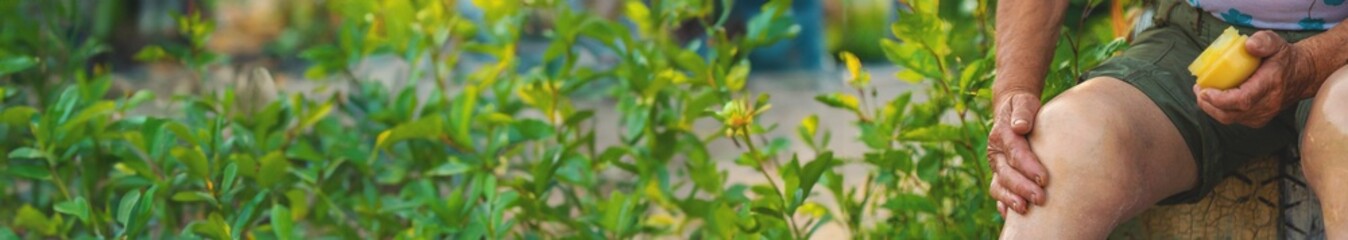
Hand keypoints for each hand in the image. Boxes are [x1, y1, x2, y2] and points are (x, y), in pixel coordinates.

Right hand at [987, 90, 1049, 215]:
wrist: (1012, 112)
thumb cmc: (1023, 108)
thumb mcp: (1023, 102)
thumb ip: (1023, 111)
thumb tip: (1020, 126)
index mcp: (1001, 134)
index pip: (1015, 152)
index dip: (1028, 166)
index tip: (1044, 178)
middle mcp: (996, 153)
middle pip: (1006, 173)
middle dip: (1022, 187)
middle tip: (1040, 198)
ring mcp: (996, 166)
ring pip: (999, 185)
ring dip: (1010, 199)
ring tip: (1025, 209)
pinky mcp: (1000, 175)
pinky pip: (998, 192)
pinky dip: (1003, 204)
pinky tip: (1012, 215)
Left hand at [1195, 31, 1317, 127]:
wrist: (1301, 75)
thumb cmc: (1283, 57)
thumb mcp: (1276, 43)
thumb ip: (1263, 41)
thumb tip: (1248, 44)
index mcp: (1270, 85)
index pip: (1242, 100)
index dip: (1220, 99)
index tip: (1204, 90)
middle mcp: (1267, 104)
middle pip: (1231, 114)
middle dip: (1208, 104)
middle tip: (1198, 89)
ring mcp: (1263, 115)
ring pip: (1230, 119)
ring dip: (1211, 108)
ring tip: (1202, 93)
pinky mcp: (1258, 119)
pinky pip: (1234, 119)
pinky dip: (1220, 110)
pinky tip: (1213, 98)